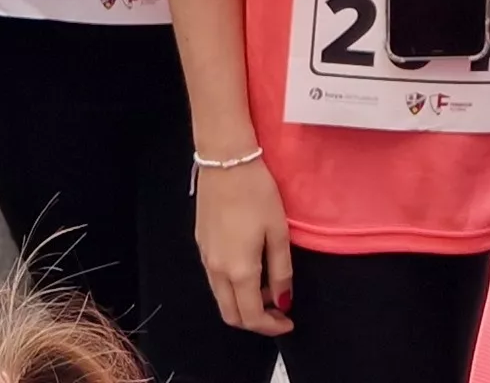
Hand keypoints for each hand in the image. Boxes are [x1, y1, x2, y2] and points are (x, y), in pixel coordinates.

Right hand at [195, 157, 294, 335]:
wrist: (226, 162)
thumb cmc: (258, 194)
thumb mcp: (279, 232)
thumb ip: (281, 271)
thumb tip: (284, 301)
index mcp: (239, 270)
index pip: (251, 316)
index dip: (270, 327)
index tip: (288, 322)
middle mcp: (217, 270)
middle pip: (230, 314)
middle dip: (255, 321)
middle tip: (279, 311)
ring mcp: (205, 258)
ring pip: (221, 298)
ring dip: (243, 304)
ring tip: (269, 289)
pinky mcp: (201, 244)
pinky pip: (215, 280)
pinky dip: (232, 287)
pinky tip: (250, 270)